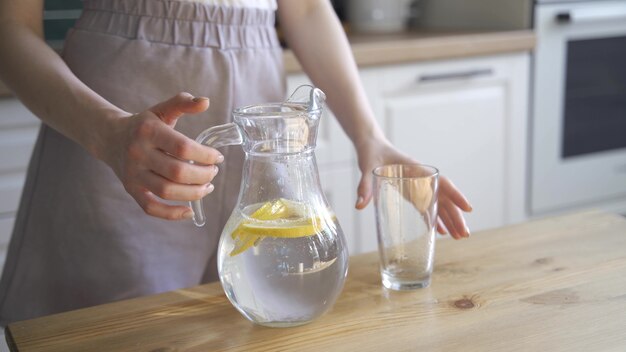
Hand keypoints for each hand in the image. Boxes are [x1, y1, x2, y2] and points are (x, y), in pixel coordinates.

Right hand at [99, 93, 222, 219]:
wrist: (110, 137)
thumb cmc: (145, 124)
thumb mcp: (162, 110)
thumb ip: (183, 103)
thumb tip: (205, 102)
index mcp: (149, 131)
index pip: (183, 148)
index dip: (205, 155)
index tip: (217, 157)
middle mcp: (138, 153)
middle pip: (177, 173)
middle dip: (202, 176)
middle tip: (213, 172)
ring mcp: (133, 174)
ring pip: (166, 191)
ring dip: (193, 193)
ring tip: (207, 187)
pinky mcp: (131, 190)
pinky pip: (151, 207)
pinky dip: (171, 214)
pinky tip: (189, 211)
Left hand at [354, 136, 472, 238]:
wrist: (370, 146)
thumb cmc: (371, 153)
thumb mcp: (367, 167)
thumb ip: (365, 186)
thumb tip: (359, 205)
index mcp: (416, 169)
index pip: (442, 182)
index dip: (455, 195)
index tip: (467, 208)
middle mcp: (421, 178)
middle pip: (443, 198)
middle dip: (455, 216)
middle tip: (464, 234)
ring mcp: (417, 185)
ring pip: (438, 203)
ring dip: (448, 220)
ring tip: (458, 237)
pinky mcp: (411, 191)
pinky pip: (427, 206)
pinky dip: (434, 218)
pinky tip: (439, 232)